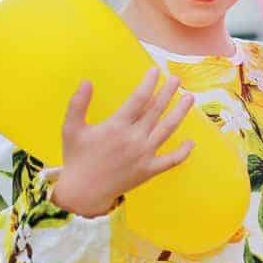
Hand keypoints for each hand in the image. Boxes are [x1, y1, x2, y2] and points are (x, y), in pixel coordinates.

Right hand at [51, 67, 195, 217]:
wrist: (82, 192)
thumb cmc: (76, 157)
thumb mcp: (71, 128)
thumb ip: (78, 103)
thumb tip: (86, 81)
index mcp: (116, 126)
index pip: (138, 98)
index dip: (148, 83)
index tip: (154, 71)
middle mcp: (134, 138)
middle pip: (156, 110)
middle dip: (168, 92)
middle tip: (176, 78)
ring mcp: (144, 155)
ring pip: (167, 129)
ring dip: (180, 112)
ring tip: (189, 98)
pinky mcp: (149, 170)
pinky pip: (171, 160)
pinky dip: (183, 152)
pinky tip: (191, 142)